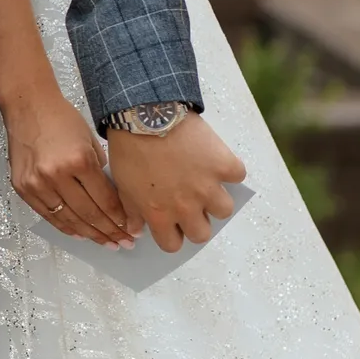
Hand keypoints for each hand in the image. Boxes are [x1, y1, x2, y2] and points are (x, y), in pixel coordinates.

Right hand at [3, 89, 133, 248]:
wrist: (28, 105)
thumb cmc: (62, 118)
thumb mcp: (90, 140)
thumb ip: (100, 171)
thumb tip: (114, 201)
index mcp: (79, 160)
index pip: (105, 200)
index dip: (121, 219)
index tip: (132, 230)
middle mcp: (56, 175)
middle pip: (89, 214)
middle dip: (110, 232)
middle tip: (124, 243)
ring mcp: (37, 183)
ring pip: (69, 219)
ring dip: (90, 234)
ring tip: (107, 243)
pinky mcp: (23, 188)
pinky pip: (48, 215)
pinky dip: (66, 227)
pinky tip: (81, 233)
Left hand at [107, 114, 246, 252]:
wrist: (146, 113)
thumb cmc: (128, 148)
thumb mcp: (122, 184)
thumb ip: (131, 211)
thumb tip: (137, 230)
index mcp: (160, 214)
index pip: (172, 245)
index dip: (172, 234)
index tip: (171, 222)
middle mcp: (187, 207)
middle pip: (202, 234)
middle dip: (197, 221)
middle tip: (190, 202)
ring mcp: (208, 186)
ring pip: (224, 210)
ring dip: (216, 198)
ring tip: (205, 181)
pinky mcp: (223, 165)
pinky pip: (237, 175)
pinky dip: (229, 169)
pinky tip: (216, 159)